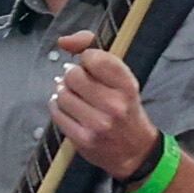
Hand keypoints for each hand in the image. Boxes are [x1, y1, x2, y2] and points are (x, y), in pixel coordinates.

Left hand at [45, 33, 159, 184]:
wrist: (136, 152)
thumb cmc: (126, 110)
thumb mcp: (122, 79)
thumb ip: (95, 51)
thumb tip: (63, 41)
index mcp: (127, 85)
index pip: (94, 57)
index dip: (86, 58)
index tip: (89, 65)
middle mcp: (114, 105)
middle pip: (73, 75)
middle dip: (73, 76)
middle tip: (80, 84)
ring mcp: (98, 124)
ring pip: (62, 94)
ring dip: (64, 93)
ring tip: (74, 97)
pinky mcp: (83, 139)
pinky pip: (57, 114)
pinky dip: (58, 108)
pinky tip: (68, 109)